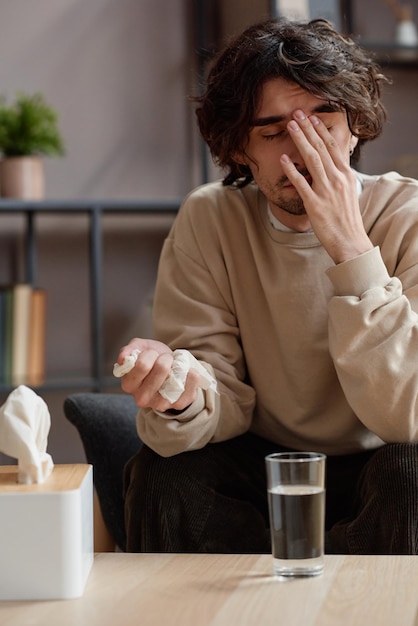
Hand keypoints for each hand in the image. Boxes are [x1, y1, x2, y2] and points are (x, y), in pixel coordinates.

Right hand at [116, 338, 199, 412]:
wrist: (170, 370)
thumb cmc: (152, 359)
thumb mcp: (139, 349)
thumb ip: (128, 351)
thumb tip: (123, 358)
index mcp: (129, 384)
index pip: (142, 365)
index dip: (150, 354)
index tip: (152, 354)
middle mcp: (142, 398)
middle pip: (162, 368)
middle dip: (166, 358)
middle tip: (165, 360)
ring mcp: (160, 404)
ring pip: (176, 377)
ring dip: (178, 366)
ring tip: (174, 367)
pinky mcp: (178, 404)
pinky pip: (191, 384)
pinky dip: (192, 374)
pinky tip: (186, 373)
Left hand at [280, 109, 372, 263]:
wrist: (350, 242)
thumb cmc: (347, 219)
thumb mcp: (348, 192)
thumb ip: (340, 177)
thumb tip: (332, 165)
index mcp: (346, 175)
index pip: (333, 147)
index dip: (321, 131)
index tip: (312, 117)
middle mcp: (337, 179)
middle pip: (321, 148)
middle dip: (308, 129)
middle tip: (296, 114)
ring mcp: (326, 191)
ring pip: (312, 159)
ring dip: (300, 140)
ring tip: (290, 126)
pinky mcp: (315, 204)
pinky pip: (301, 184)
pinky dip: (292, 170)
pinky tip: (283, 159)